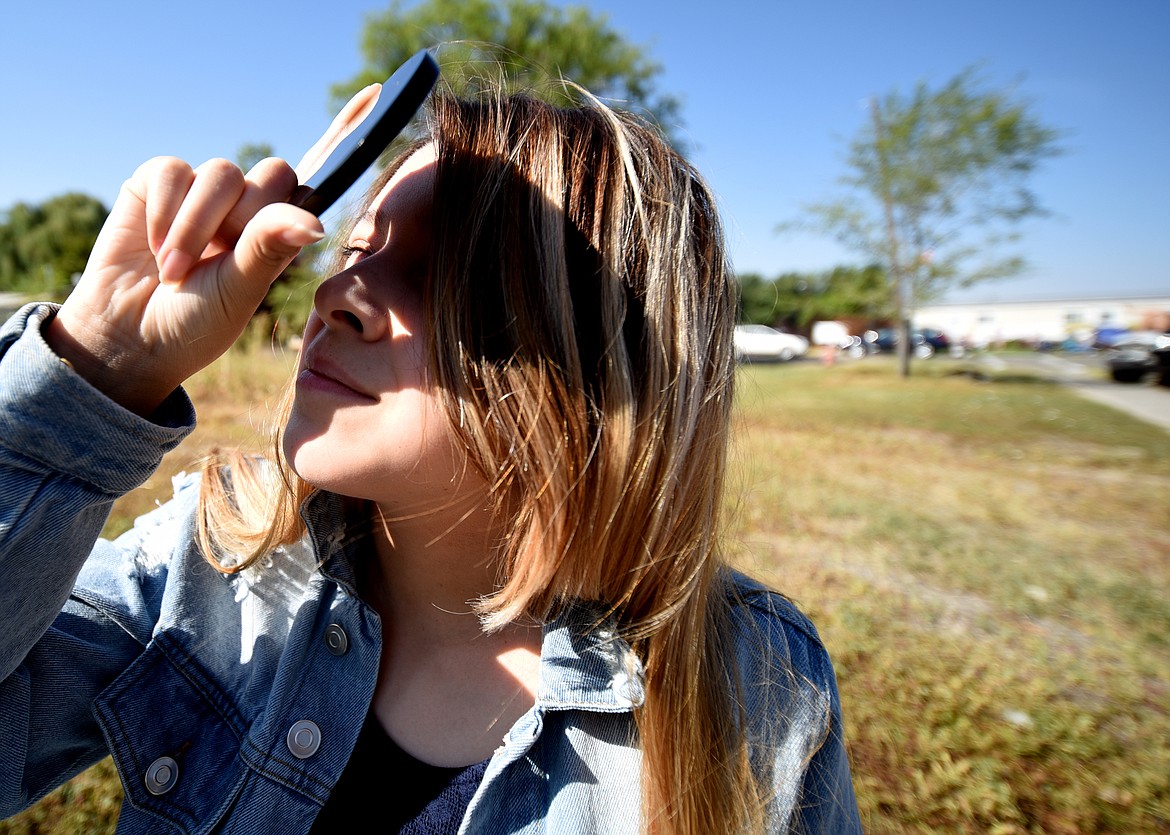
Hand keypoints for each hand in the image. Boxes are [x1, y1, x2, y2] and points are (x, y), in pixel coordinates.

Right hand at [46, 83, 384, 415]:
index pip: (320, 173)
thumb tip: (315, 222)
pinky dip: (167, 214)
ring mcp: (206, 190)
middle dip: (248, 219)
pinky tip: (156, 249)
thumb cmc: (194, 322)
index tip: (375, 93)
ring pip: (221, 173)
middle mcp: (249, 203)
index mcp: (281, 229)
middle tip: (220, 262)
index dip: (345, 133)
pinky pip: (174, 170)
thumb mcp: (239, 291)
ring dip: (199, 227)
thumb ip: (268, 248)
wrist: (131, 336)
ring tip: (177, 270)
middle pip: (272, 173)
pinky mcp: (160, 181)